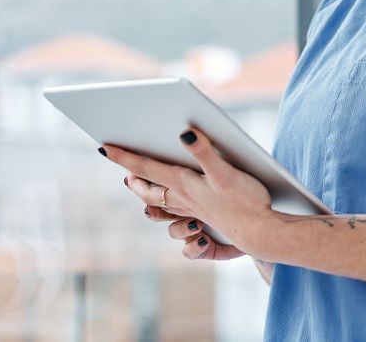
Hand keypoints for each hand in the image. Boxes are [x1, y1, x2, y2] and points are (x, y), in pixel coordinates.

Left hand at [103, 125, 274, 257]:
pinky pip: (176, 211)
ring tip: (136, 181)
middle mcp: (182, 198)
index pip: (144, 167)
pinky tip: (171, 202)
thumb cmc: (245, 201)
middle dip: (132, 175)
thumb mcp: (225, 172)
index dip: (123, 156)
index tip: (103, 146)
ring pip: (159, 201)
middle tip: (120, 161)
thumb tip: (185, 132)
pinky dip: (166, 205)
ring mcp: (192, 209)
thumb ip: (204, 151)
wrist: (261, 232)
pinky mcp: (205, 215)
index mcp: (182, 183)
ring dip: (145, 191)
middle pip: (146, 188)